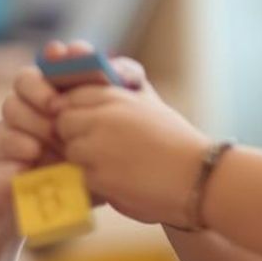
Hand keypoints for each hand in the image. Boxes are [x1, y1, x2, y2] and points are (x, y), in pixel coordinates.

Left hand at [51, 56, 210, 227]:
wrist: (198, 177)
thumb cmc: (176, 141)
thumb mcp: (149, 103)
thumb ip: (121, 90)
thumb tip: (99, 79)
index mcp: (116, 96)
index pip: (72, 96)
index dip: (76, 112)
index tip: (89, 126)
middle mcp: (104, 116)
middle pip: (63, 122)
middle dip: (75, 135)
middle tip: (99, 149)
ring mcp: (99, 146)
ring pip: (69, 150)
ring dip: (83, 160)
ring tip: (113, 166)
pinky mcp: (98, 176)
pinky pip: (79, 176)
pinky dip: (94, 181)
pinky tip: (119, 181)